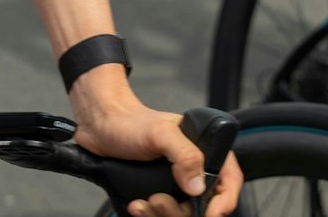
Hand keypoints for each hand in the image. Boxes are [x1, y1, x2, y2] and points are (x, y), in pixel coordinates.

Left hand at [71, 85, 242, 216]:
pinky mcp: (157, 191)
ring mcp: (174, 183)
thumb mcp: (160, 133)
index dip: (224, 202)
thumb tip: (197, 186)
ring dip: (163, 215)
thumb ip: (184, 154)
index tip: (210, 213)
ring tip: (145, 203)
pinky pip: (161, 214)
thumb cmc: (129, 121)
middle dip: (182, 212)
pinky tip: (137, 206)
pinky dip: (149, 215)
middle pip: (204, 206)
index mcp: (204, 151)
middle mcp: (192, 169)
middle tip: (159, 200)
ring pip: (182, 214)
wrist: (98, 124)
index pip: (229, 182)